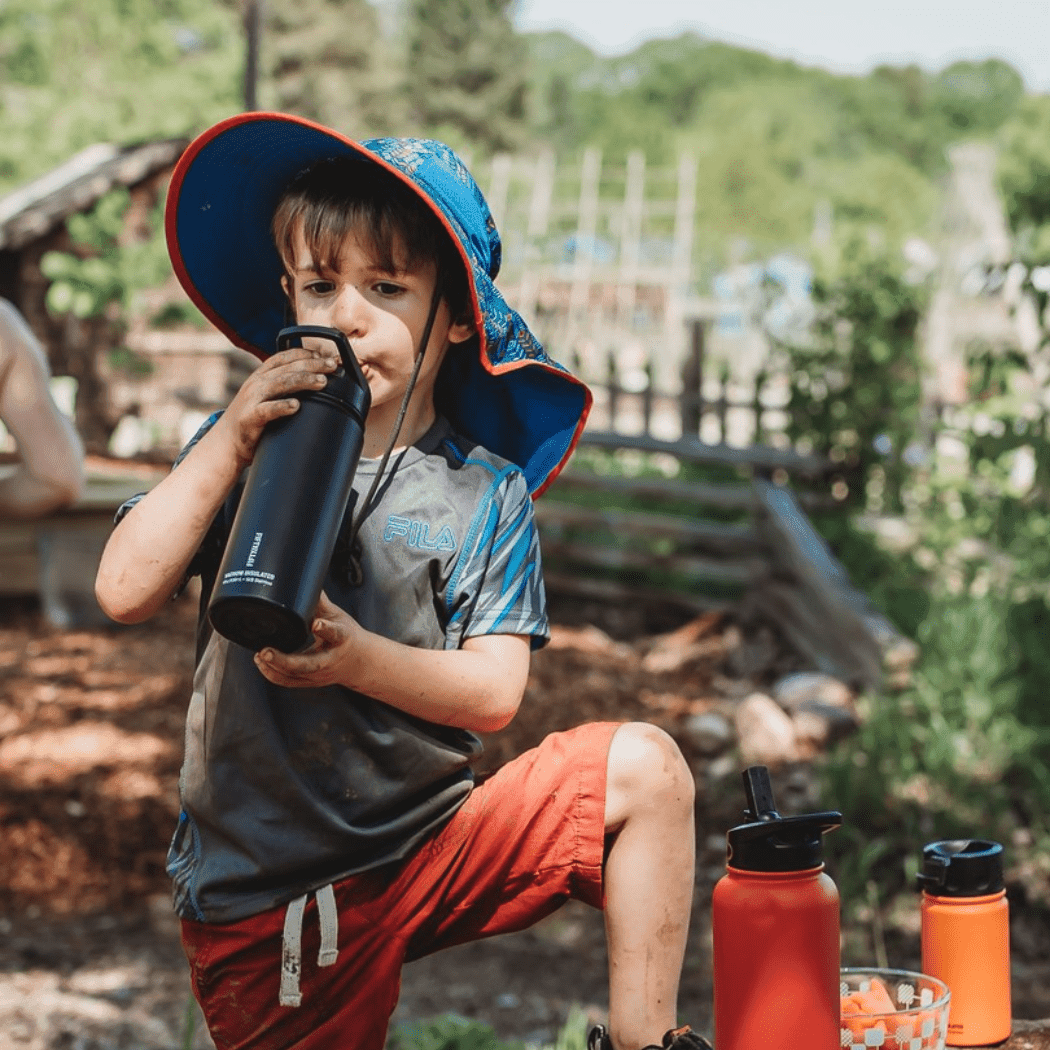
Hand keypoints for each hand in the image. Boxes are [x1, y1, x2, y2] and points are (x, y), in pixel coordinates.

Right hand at [214, 347, 339, 468]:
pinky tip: (296, 406)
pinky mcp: (250, 417)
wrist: (226, 442)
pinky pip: (267, 410)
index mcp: (261, 375)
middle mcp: (256, 383)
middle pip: (287, 368)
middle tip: (333, 366)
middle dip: (312, 364)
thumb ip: (283, 388)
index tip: (324, 355)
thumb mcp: (265, 397)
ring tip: (322, 381)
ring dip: (303, 380)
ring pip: (280, 384)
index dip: (304, 353)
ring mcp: (252, 399)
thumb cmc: (253, 419)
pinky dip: (282, 406)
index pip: (284, 357)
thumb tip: (317, 383)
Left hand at [254, 591, 360, 688]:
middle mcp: (330, 660)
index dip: (326, 629)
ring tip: (259, 655)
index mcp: (341, 640)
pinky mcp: (310, 681)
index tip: (316, 624)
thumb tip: (306, 580)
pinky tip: (261, 662)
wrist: (360, 663)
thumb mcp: (338, 616)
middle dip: (283, 660)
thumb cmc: (348, 637)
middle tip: (265, 651)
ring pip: (294, 676)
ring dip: (273, 667)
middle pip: (306, 665)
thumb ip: (320, 602)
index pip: (335, 634)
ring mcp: (319, 674)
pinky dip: (272, 673)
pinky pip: (288, 682)